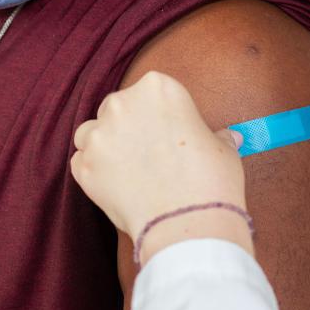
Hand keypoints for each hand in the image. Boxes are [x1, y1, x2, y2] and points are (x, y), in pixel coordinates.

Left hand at [72, 72, 251, 262]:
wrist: (188, 223)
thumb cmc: (211, 181)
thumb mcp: (223, 149)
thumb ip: (215, 137)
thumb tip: (229, 137)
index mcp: (158, 87)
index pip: (148, 91)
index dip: (156, 114)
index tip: (165, 133)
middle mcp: (122, 103)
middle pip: (115, 108)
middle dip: (127, 127)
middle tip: (146, 153)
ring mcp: (99, 135)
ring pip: (90, 133)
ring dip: (105, 147)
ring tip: (128, 171)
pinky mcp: (84, 167)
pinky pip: (81, 162)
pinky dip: (94, 172)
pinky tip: (116, 187)